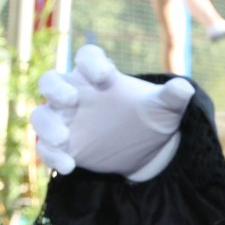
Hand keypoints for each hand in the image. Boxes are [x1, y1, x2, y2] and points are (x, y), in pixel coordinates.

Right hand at [32, 44, 194, 180]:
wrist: (146, 147)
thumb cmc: (151, 117)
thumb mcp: (166, 107)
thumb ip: (172, 97)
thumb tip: (185, 89)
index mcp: (97, 74)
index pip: (86, 57)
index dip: (91, 62)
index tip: (107, 76)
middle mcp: (74, 93)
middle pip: (50, 81)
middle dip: (56, 88)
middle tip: (72, 100)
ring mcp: (64, 120)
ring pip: (40, 115)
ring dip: (47, 125)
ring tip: (64, 138)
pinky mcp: (62, 146)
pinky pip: (46, 149)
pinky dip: (52, 156)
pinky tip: (70, 166)